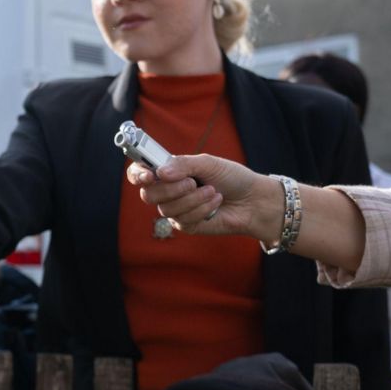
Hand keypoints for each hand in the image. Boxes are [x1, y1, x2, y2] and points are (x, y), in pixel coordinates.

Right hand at [126, 154, 281, 243]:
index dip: (138, 175)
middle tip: (192, 182)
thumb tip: (160, 172)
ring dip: (193, 199)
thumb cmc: (231, 177)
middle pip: (149, 194)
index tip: (150, 175)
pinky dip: (202, 209)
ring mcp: (176, 210)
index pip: (139, 174)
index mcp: (169, 172)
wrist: (252, 199)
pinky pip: (183, 220)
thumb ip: (183, 164)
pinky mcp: (187, 226)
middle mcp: (168, 191)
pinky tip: (216, 203)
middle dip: (171, 189)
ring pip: (167, 209)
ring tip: (212, 191)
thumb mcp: (208, 163)